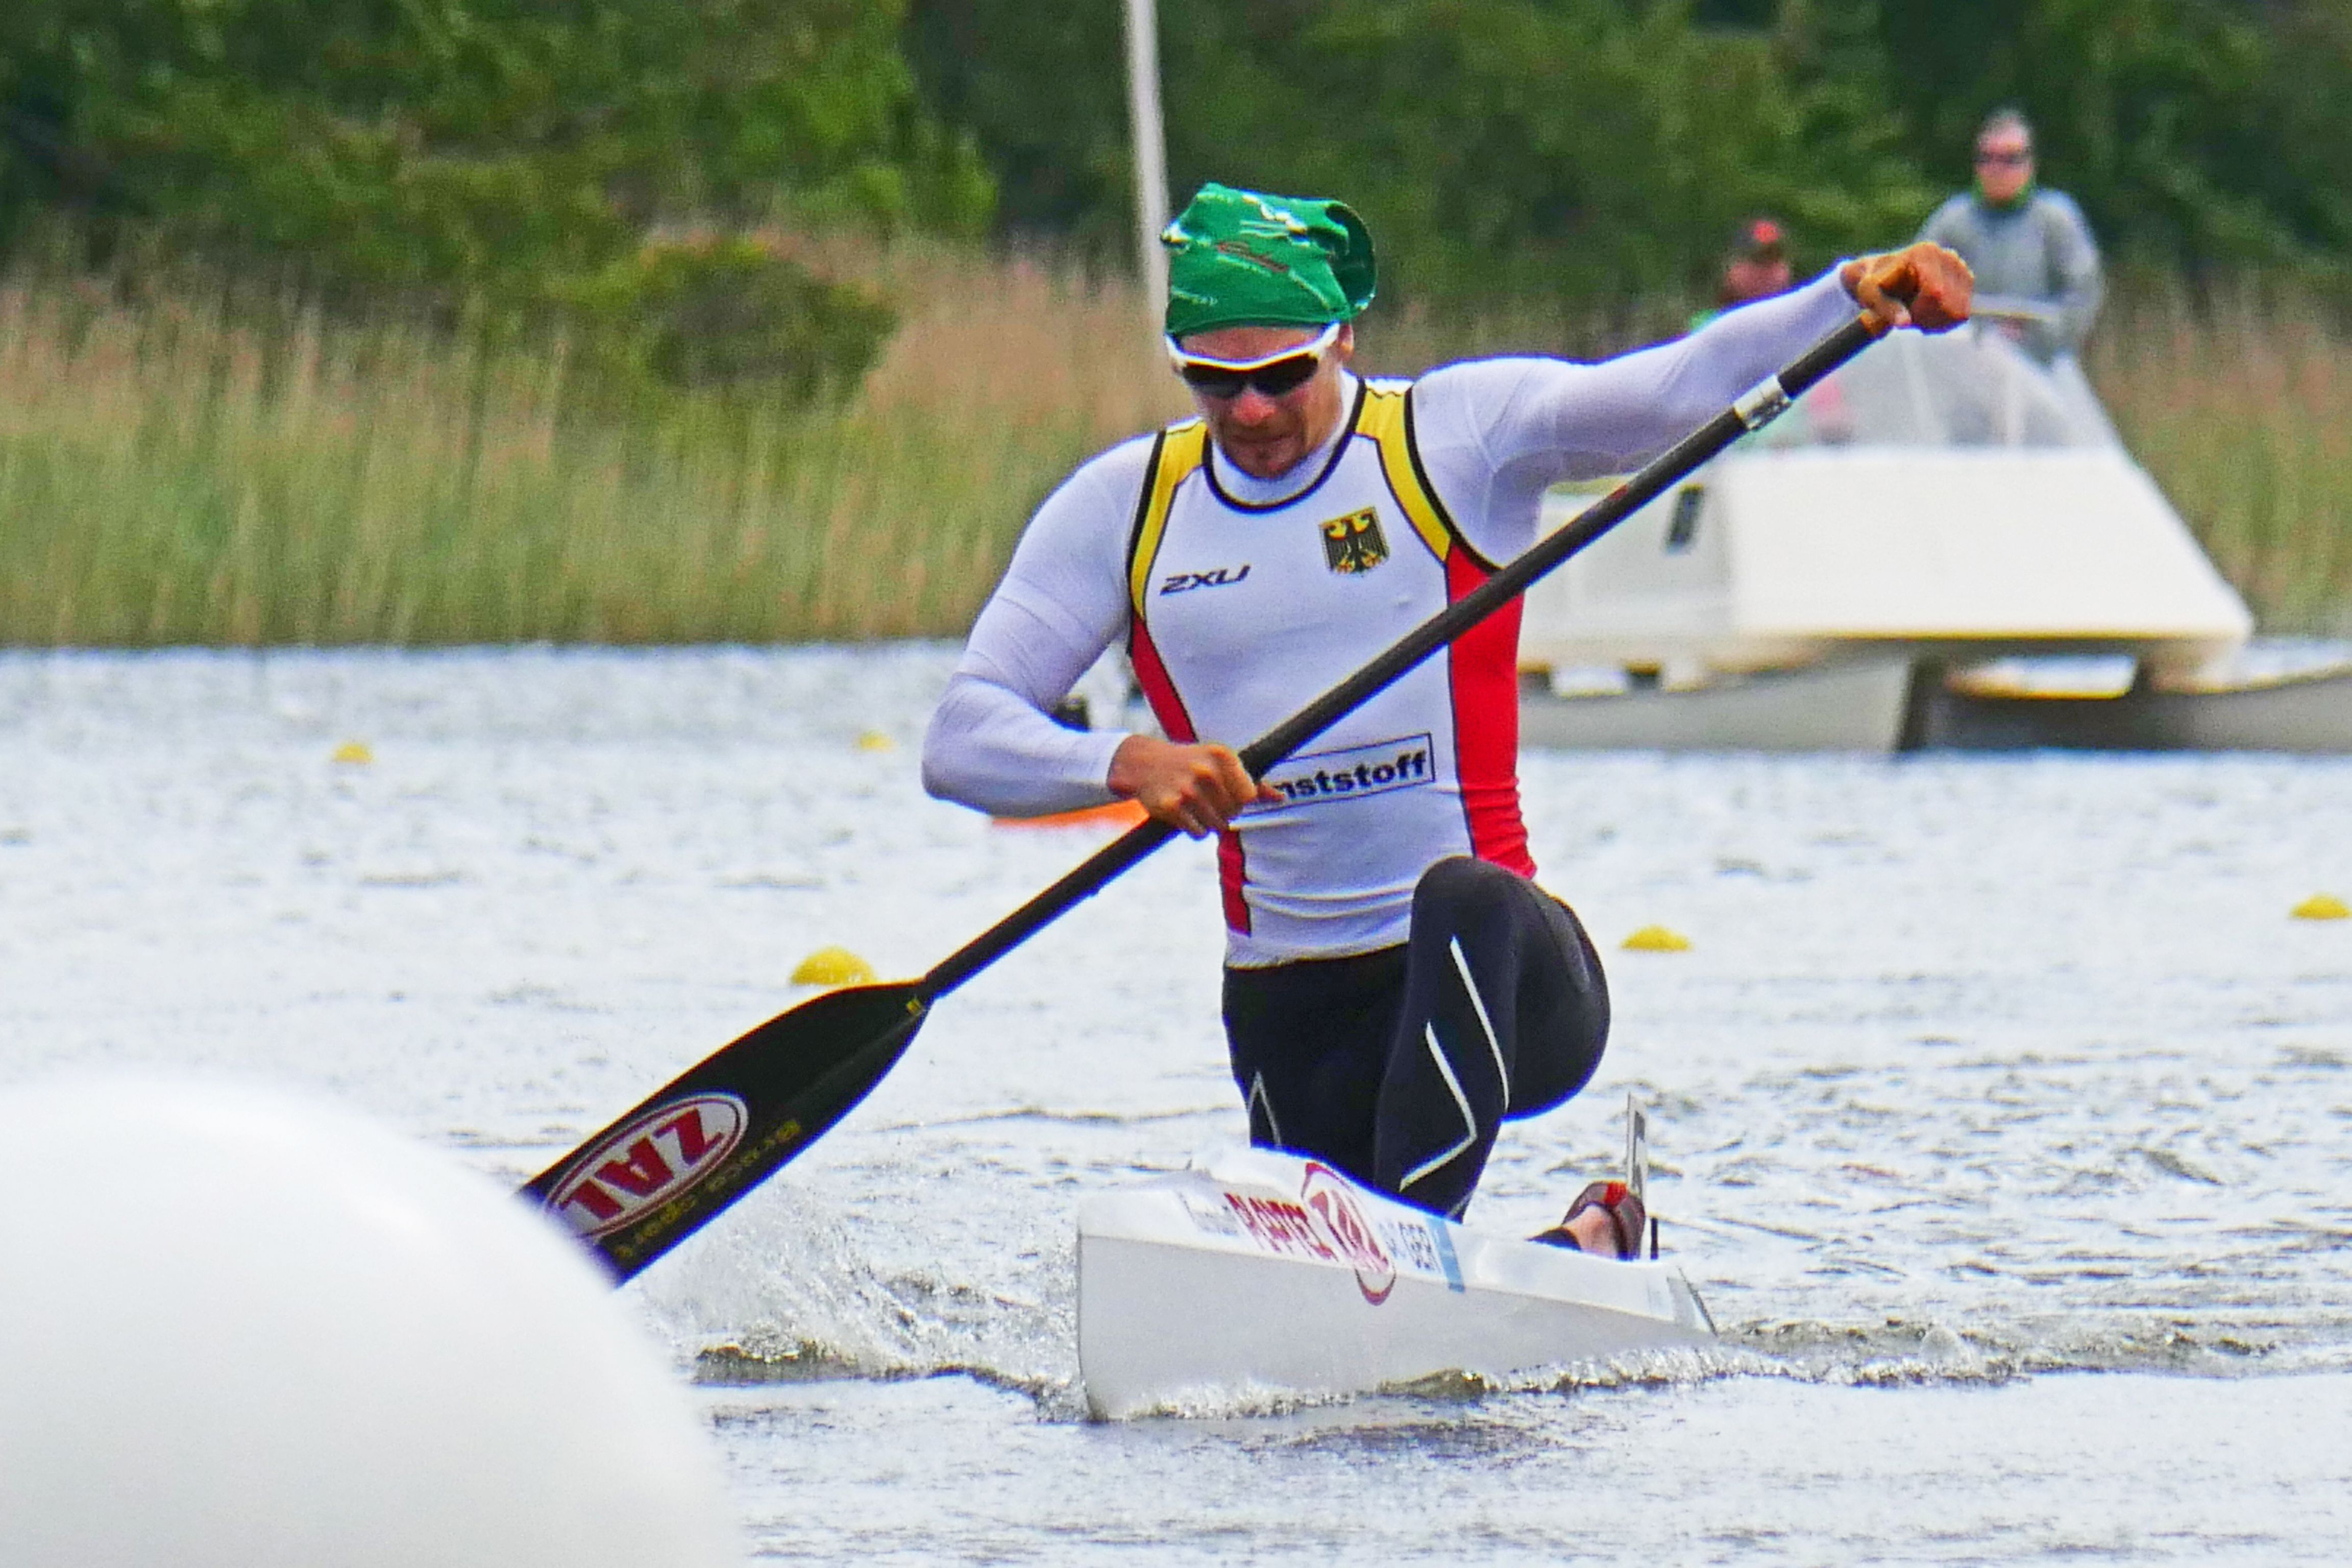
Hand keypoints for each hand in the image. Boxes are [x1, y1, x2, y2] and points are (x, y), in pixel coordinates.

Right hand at [1107, 735, 1281, 837]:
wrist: (1144, 764)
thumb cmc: (1190, 763)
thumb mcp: (1220, 763)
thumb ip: (1251, 781)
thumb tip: (1280, 798)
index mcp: (1222, 756)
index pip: (1248, 796)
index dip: (1239, 800)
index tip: (1226, 793)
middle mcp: (1205, 770)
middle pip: (1233, 813)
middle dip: (1223, 812)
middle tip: (1206, 799)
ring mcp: (1187, 788)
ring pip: (1216, 825)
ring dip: (1208, 821)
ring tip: (1194, 805)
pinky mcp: (1171, 806)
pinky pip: (1198, 833)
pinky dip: (1193, 828)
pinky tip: (1183, 812)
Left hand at [1840, 242, 1972, 332]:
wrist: (1882, 276)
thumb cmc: (1873, 284)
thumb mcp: (1870, 295)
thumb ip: (1886, 308)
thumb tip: (1904, 323)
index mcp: (1925, 254)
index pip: (1935, 293)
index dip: (1919, 312)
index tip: (1902, 315)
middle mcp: (1947, 256)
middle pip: (1950, 305)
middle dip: (1927, 318)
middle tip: (1907, 315)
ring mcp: (1960, 267)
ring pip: (1959, 312)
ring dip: (1935, 321)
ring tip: (1915, 312)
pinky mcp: (1965, 280)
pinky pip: (1963, 313)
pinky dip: (1943, 320)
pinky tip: (1927, 313)